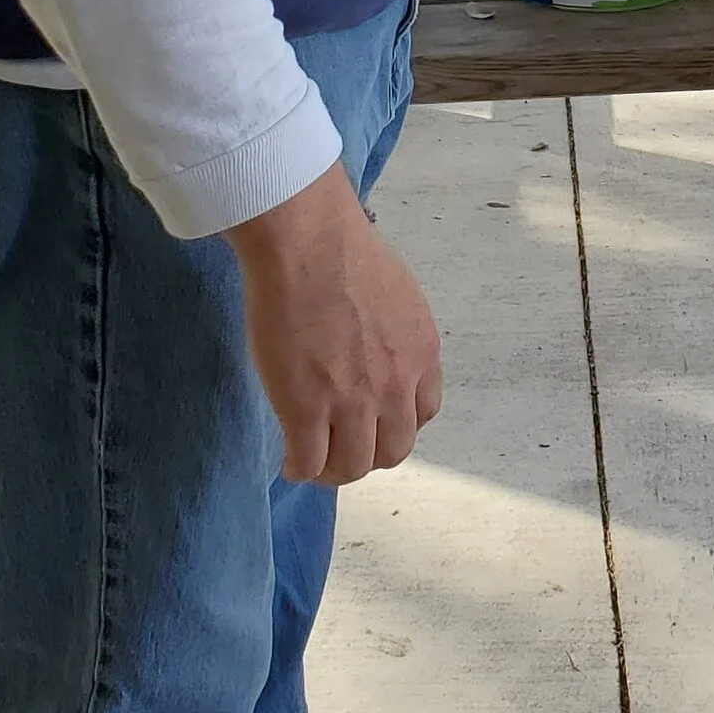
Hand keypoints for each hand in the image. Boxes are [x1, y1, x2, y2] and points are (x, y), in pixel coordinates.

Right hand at [227, 167, 441, 482]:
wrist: (308, 242)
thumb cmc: (342, 250)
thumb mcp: (395, 294)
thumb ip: (393, 332)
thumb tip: (373, 345)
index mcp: (422, 352)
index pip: (423, 412)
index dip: (396, 423)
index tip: (373, 421)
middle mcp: (396, 385)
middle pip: (393, 449)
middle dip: (368, 454)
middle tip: (341, 448)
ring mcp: (352, 402)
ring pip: (352, 466)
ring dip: (333, 470)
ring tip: (313, 461)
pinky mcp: (306, 410)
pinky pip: (308, 463)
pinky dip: (299, 469)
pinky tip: (289, 462)